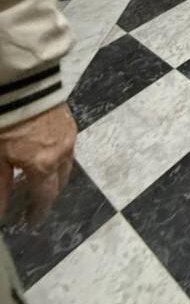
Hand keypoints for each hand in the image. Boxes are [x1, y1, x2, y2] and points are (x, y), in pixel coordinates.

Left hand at [0, 104, 76, 225]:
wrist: (25, 80)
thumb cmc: (7, 121)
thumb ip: (1, 185)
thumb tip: (2, 212)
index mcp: (44, 164)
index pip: (44, 197)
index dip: (37, 212)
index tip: (30, 223)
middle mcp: (62, 153)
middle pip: (60, 181)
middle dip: (49, 195)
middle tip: (35, 203)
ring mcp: (68, 135)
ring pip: (66, 164)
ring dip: (55, 176)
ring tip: (40, 179)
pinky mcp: (68, 120)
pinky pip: (67, 147)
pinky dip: (58, 157)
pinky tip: (46, 153)